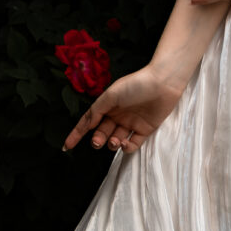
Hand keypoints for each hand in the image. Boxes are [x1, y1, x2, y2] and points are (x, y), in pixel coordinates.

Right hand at [62, 64, 184, 154]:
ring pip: (115, 140)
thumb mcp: (111, 94)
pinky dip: (126, 148)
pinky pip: (132, 145)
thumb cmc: (136, 84)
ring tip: (114, 140)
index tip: (66, 147)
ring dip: (111, 144)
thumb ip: (97, 110)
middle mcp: (119, 115)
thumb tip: (87, 125)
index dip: (77, 134)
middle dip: (97, 140)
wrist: (164, 83)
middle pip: (102, 133)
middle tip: (97, 142)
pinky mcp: (145, 130)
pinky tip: (125, 143)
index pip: (89, 122)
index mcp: (109, 105)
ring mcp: (132, 123)